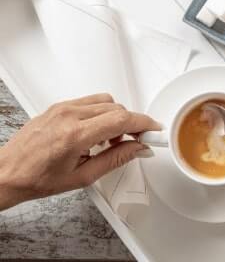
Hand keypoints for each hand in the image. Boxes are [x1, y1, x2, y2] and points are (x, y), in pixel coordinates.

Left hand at [0, 93, 160, 209]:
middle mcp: (69, 115)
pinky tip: (96, 131)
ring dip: (116, 117)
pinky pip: (91, 100)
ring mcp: (63, 107)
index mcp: (75, 135)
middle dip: (130, 123)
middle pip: (117, 107)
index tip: (154, 129)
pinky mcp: (59, 104)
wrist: (6, 173)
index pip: (121, 119)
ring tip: (110, 140)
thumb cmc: (36, 179)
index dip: (143, 123)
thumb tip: (138, 148)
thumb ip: (116, 159)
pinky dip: (101, 112)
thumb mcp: (82, 177)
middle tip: (135, 141)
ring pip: (106, 100)